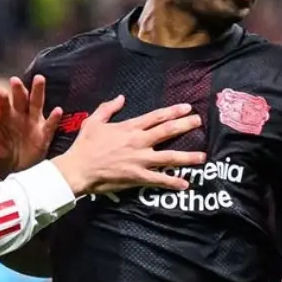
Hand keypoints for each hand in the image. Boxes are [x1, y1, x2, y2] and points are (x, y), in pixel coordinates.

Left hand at [0, 75, 62, 176]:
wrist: (11, 168)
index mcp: (5, 114)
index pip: (2, 101)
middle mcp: (20, 114)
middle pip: (20, 98)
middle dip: (18, 89)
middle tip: (15, 80)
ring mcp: (33, 122)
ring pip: (36, 104)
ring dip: (38, 92)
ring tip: (39, 79)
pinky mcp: (44, 134)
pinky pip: (50, 125)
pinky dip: (54, 118)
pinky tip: (57, 110)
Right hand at [51, 96, 205, 195]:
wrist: (78, 169)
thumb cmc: (85, 146)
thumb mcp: (94, 122)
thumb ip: (108, 108)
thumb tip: (121, 97)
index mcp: (129, 128)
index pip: (156, 117)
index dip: (173, 111)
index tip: (187, 108)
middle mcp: (139, 142)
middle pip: (167, 131)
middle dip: (185, 126)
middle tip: (200, 122)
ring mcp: (140, 160)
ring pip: (169, 157)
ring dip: (187, 157)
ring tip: (202, 157)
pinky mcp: (138, 176)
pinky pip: (159, 179)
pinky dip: (172, 182)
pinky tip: (185, 184)